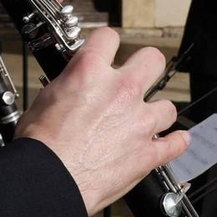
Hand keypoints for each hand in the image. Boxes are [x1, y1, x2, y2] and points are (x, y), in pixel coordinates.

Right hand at [16, 28, 188, 216]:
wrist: (49, 179)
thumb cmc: (40, 145)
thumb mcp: (45, 99)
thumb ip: (69, 85)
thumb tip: (73, 86)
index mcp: (90, 73)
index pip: (108, 37)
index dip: (106, 44)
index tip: (106, 51)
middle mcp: (121, 91)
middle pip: (152, 59)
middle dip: (145, 67)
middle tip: (136, 78)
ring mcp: (139, 122)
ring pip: (167, 106)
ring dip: (156, 113)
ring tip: (145, 121)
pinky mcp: (148, 153)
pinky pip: (176, 143)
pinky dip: (175, 143)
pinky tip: (173, 141)